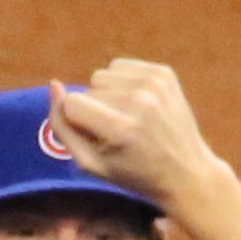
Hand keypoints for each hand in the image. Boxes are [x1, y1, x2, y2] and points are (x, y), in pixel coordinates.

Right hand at [46, 60, 227, 207]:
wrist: (186, 171)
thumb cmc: (133, 173)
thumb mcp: (91, 164)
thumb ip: (63, 127)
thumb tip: (54, 84)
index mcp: (120, 129)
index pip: (72, 104)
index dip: (77, 121)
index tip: (97, 137)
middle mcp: (138, 101)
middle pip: (89, 87)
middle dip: (95, 108)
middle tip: (118, 132)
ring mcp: (154, 83)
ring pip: (103, 74)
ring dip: (109, 94)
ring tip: (128, 117)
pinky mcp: (164, 73)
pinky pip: (121, 66)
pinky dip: (123, 83)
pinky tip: (138, 104)